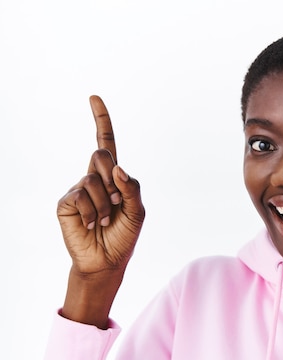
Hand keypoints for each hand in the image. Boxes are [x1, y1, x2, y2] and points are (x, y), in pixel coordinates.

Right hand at [57, 96, 144, 327]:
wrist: (107, 260)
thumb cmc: (124, 236)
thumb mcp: (138, 211)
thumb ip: (132, 187)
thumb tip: (117, 166)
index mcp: (113, 177)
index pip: (106, 143)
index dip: (101, 120)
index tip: (94, 97)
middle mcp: (94, 178)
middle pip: (102, 156)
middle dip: (113, 178)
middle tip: (116, 203)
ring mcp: (78, 189)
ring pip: (93, 179)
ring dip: (106, 203)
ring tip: (106, 220)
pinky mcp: (66, 202)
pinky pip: (81, 195)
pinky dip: (93, 211)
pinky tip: (93, 224)